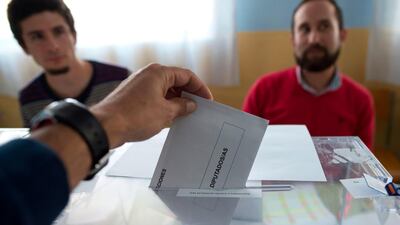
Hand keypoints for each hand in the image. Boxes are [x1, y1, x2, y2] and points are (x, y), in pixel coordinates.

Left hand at [90, 63, 212, 147]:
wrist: (106, 126)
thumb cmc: (133, 116)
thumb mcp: (166, 113)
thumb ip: (182, 106)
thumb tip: (190, 104)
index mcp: (158, 73)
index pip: (186, 75)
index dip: (199, 88)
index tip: (207, 99)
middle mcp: (148, 74)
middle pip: (175, 81)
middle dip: (188, 94)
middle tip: (198, 107)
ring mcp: (139, 84)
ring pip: (164, 89)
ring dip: (176, 100)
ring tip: (185, 114)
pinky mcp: (132, 95)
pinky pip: (154, 96)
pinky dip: (164, 104)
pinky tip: (169, 116)